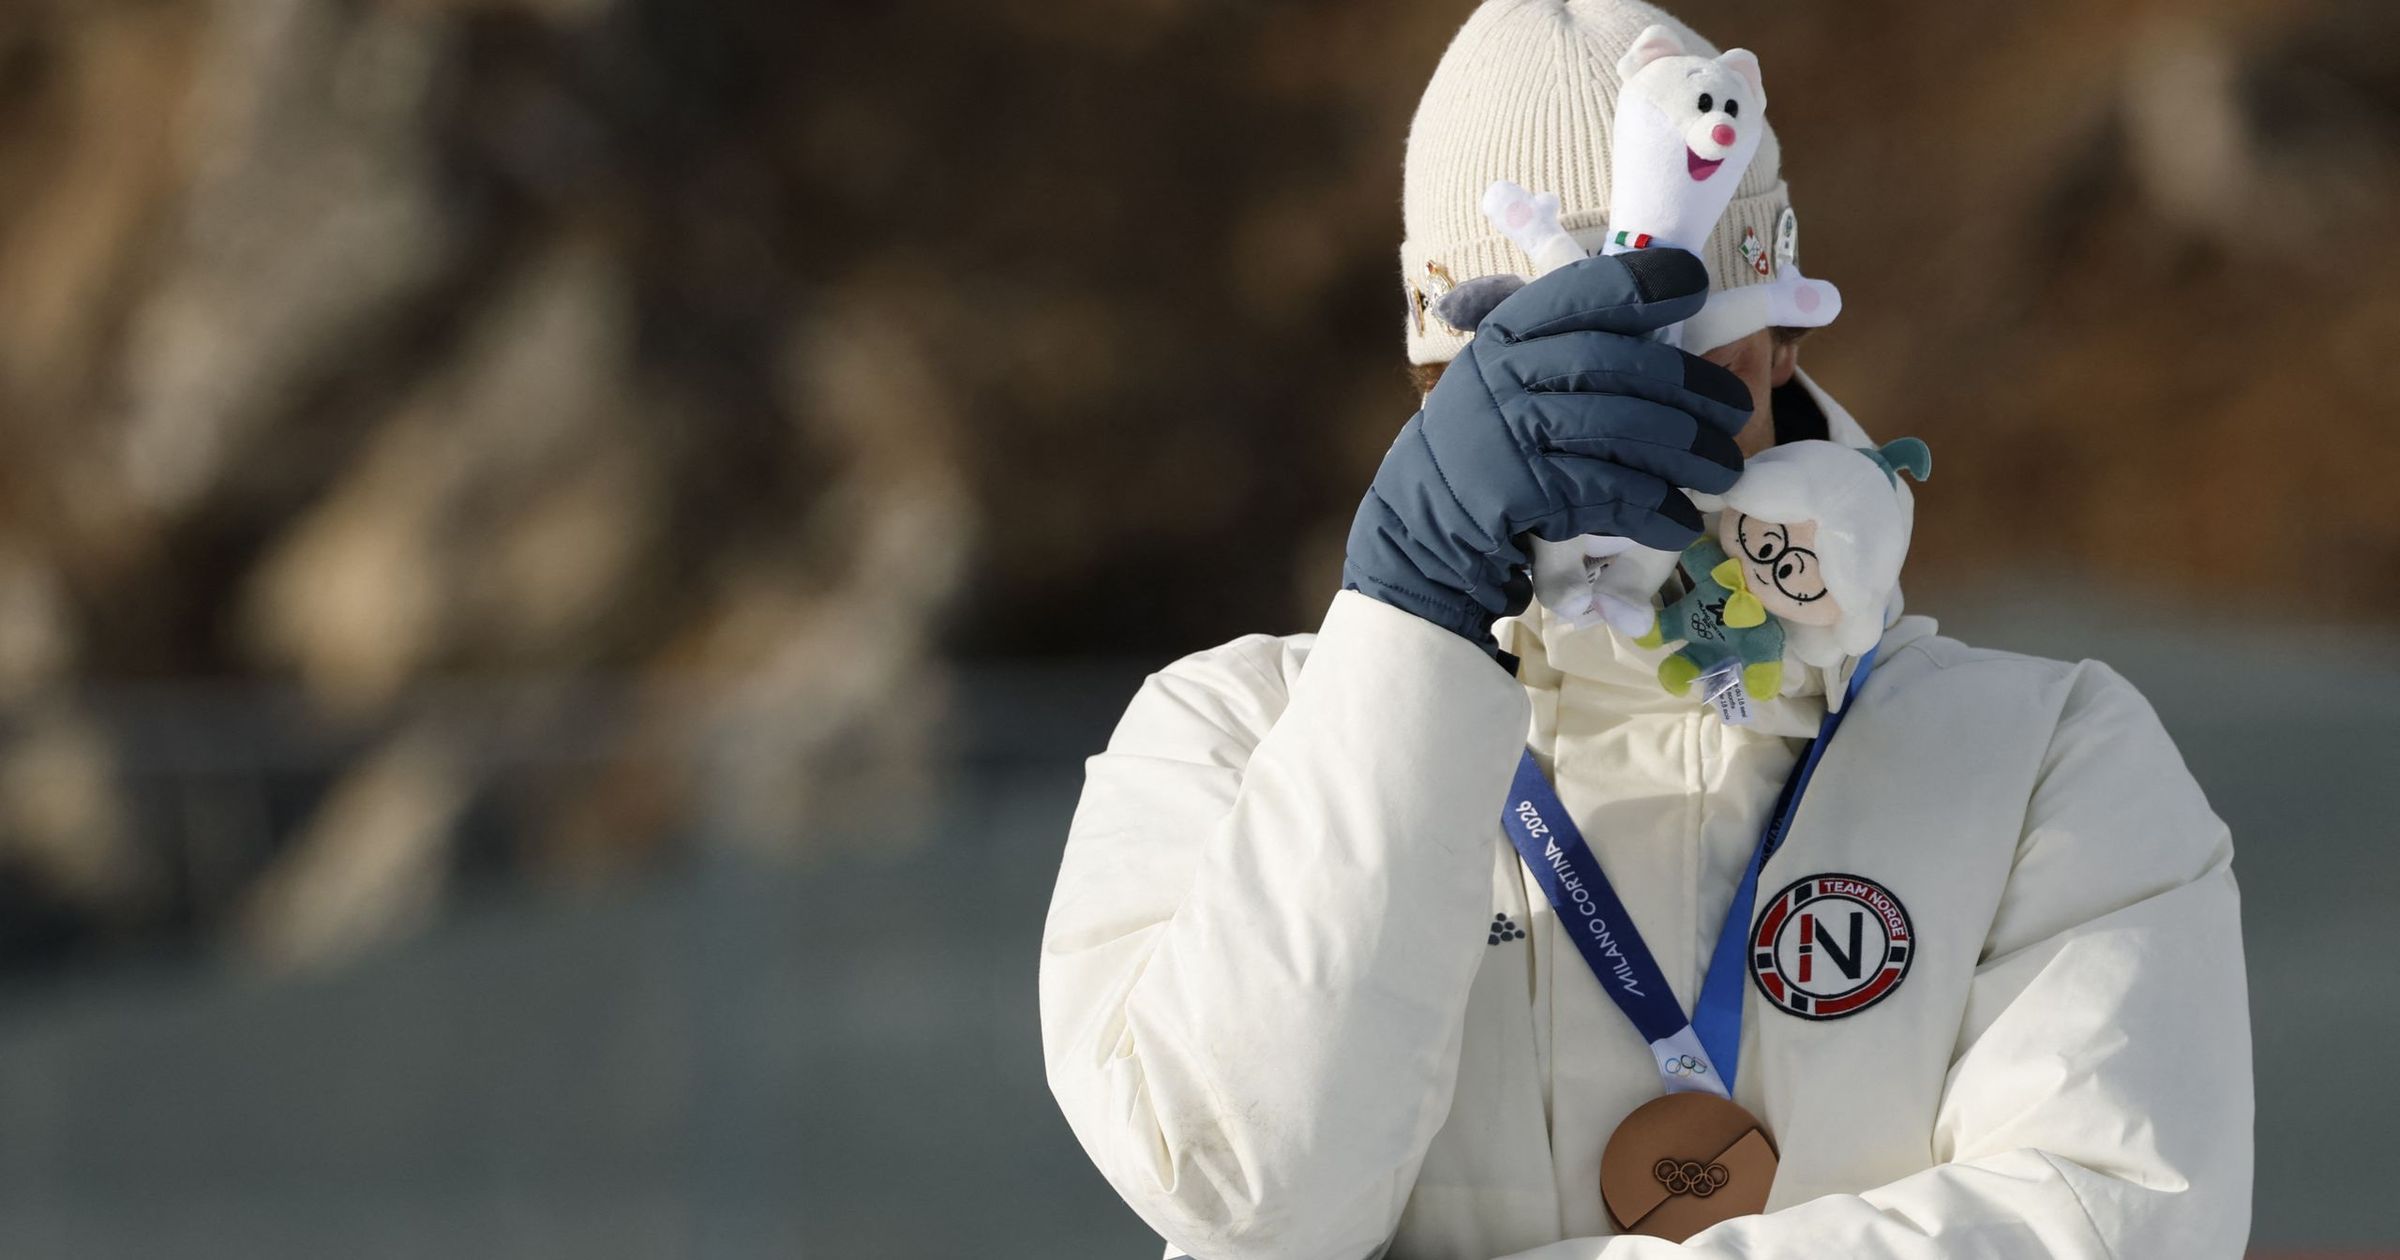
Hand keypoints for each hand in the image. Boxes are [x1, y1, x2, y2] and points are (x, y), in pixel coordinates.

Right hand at [1342, 249, 1751, 656]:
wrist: (1426, 522)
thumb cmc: (1493, 442)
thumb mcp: (1510, 375)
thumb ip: (1568, 344)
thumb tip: (1670, 316)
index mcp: (1509, 332)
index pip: (1585, 290)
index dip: (1647, 284)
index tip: (1696, 285)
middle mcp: (1506, 372)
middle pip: (1618, 364)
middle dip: (1690, 386)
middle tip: (1737, 410)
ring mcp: (1511, 431)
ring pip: (1623, 429)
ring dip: (1688, 453)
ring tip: (1724, 471)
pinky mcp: (1522, 490)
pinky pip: (1608, 492)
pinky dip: (1654, 508)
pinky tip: (1680, 520)